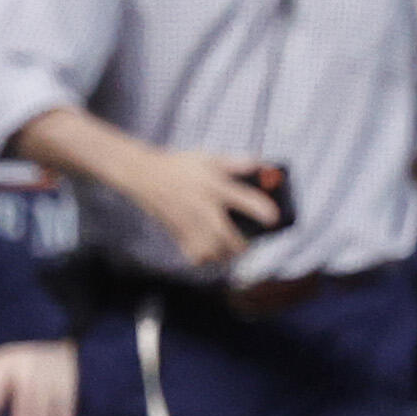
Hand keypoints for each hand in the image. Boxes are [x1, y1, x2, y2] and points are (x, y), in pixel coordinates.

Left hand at [0, 338, 76, 415]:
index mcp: (5, 365)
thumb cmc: (20, 365)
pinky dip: (63, 413)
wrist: (60, 353)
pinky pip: (66, 399)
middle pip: (25, 392)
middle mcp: (27, 368)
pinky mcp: (68, 383)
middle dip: (23, 412)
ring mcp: (49, 375)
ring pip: (46, 398)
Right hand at [122, 148, 284, 267]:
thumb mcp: (209, 158)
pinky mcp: (177, 231)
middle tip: (247, 243)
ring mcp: (188, 221)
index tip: (273, 219)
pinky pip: (194, 254)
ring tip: (229, 250)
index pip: (246, 200)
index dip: (264, 211)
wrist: (144, 175)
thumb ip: (236, 162)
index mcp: (214, 185)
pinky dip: (205, 258)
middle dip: (242, 244)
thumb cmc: (180, 166)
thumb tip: (261, 165)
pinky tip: (209, 252)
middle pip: (227, 235)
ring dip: (224, 254)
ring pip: (211, 250)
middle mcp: (202, 206)